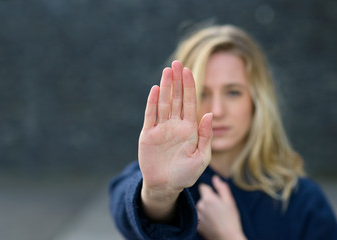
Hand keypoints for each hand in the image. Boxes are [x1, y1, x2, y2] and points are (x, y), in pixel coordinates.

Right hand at [139, 61, 212, 219]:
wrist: (165, 186)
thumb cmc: (186, 174)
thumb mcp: (202, 158)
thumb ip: (206, 136)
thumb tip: (209, 114)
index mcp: (189, 129)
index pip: (190, 102)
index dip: (189, 86)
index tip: (189, 70)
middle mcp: (175, 125)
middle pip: (176, 98)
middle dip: (177, 80)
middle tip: (177, 62)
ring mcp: (161, 128)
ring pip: (163, 103)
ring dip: (165, 87)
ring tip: (167, 70)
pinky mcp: (148, 135)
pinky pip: (150, 115)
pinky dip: (151, 102)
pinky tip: (154, 89)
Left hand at [197, 176, 245, 239]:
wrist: (227, 238)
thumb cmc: (231, 219)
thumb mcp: (229, 201)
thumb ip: (221, 188)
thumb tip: (215, 178)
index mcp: (208, 198)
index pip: (203, 187)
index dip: (210, 191)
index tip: (216, 197)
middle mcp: (199, 205)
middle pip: (201, 197)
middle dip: (208, 200)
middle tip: (218, 209)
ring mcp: (196, 215)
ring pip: (199, 206)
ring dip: (205, 209)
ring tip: (215, 217)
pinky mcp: (195, 224)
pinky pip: (198, 216)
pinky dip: (202, 217)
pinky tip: (210, 222)